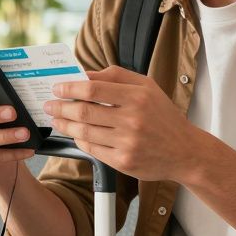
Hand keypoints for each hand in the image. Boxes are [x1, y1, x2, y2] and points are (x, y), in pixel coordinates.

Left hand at [46, 66, 216, 184]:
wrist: (185, 151)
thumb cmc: (163, 116)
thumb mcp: (147, 87)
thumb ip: (116, 76)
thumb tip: (85, 74)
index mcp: (137, 96)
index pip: (93, 88)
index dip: (70, 88)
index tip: (58, 88)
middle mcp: (132, 119)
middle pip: (84, 110)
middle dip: (61, 107)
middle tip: (49, 104)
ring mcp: (127, 142)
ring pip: (84, 131)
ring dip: (65, 124)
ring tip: (56, 118)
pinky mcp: (123, 161)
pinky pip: (92, 149)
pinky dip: (79, 139)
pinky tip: (74, 133)